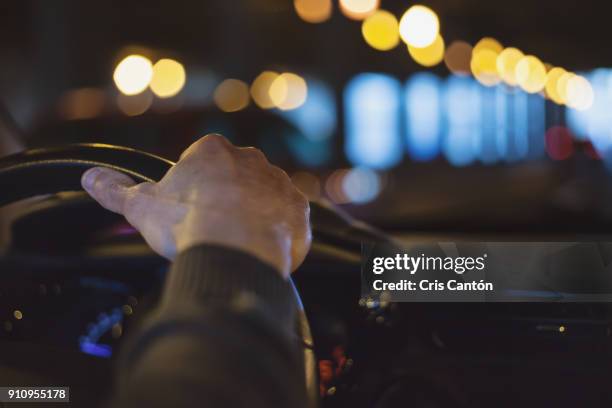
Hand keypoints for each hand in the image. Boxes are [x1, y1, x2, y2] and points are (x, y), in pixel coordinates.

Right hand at [81, 134, 310, 277]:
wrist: (234, 248)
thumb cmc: (187, 223)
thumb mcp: (141, 207)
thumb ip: (116, 190)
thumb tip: (91, 178)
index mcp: (213, 151)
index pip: (204, 164)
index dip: (196, 191)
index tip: (191, 212)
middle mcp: (252, 160)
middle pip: (237, 179)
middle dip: (228, 200)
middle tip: (215, 228)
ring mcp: (279, 184)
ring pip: (265, 197)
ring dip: (255, 215)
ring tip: (238, 243)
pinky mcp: (300, 210)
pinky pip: (289, 219)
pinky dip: (279, 232)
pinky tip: (263, 248)